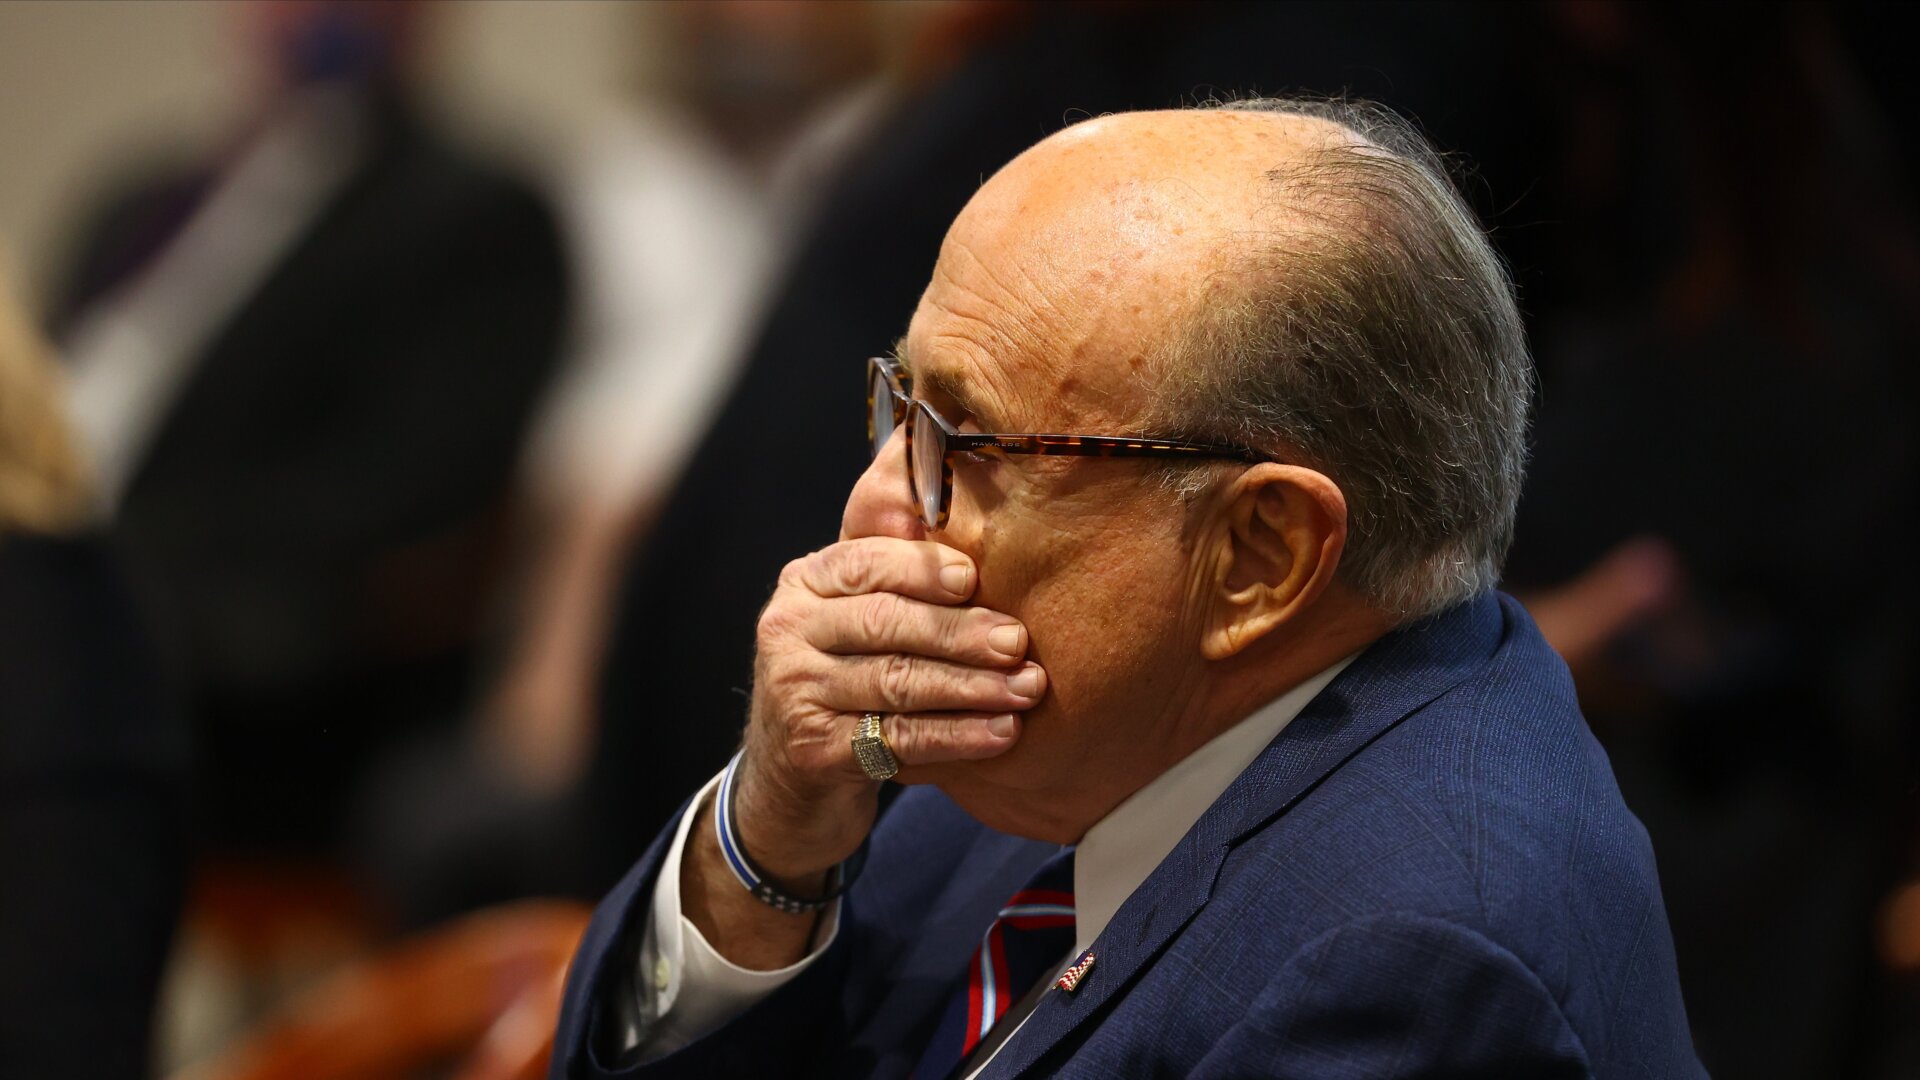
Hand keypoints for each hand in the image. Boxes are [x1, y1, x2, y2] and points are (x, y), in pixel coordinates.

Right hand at [732, 536, 1045, 887]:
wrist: (796, 772)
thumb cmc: (848, 672)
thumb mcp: (856, 611)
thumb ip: (894, 559)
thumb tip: (945, 498)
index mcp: (805, 582)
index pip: (864, 562)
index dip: (920, 568)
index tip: (973, 578)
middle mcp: (787, 630)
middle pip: (884, 623)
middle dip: (959, 632)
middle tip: (1018, 642)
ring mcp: (796, 692)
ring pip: (896, 682)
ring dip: (971, 686)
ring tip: (1026, 688)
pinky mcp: (815, 751)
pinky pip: (899, 738)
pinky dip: (957, 735)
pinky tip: (1002, 731)